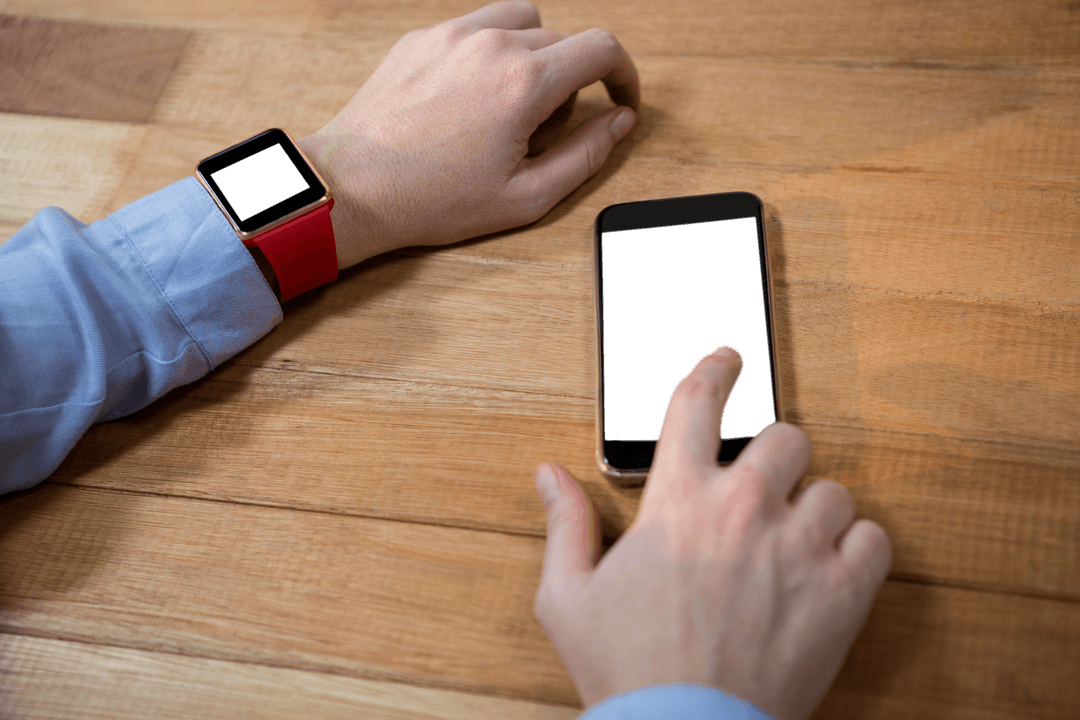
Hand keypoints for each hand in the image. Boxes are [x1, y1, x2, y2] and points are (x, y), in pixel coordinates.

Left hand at [296, 0, 639, 269]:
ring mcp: (452, 35)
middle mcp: (491, 45)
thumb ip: (586, 154)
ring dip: (536, 54)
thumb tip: (620, 121)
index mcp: (524, 83)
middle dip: (575, 79)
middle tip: (549, 128)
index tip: (620, 99)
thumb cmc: (432, 200)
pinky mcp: (422, 38)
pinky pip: (476, 26)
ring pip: (522, 20)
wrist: (354, 187)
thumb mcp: (526, 196)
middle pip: (564, 38)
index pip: (602, 48)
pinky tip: (473, 95)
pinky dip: (492, 50)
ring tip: (515, 102)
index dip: (624, 74)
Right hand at [532, 346, 892, 719]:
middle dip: (776, 457)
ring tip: (791, 546)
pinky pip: (873, 538)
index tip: (729, 357)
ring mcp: (797, 547)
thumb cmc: (627, 669)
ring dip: (814, 510)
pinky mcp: (841, 592)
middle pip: (786, 437)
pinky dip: (857, 549)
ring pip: (833, 488)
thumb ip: (564, 523)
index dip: (715, 367)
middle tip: (763, 491)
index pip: (698, 401)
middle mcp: (742, 508)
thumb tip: (550, 473)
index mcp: (677, 500)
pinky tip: (829, 571)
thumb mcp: (567, 595)